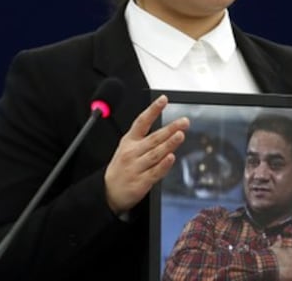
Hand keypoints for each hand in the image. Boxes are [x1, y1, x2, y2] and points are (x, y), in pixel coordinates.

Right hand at [104, 95, 187, 214]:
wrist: (108, 192)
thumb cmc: (122, 167)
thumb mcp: (127, 148)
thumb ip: (144, 138)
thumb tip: (168, 128)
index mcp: (129, 141)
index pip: (141, 122)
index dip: (153, 110)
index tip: (163, 99)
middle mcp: (132, 152)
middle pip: (153, 138)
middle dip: (170, 128)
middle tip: (183, 121)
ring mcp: (136, 167)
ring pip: (155, 153)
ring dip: (169, 144)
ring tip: (180, 135)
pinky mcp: (140, 182)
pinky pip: (154, 172)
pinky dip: (163, 165)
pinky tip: (171, 157)